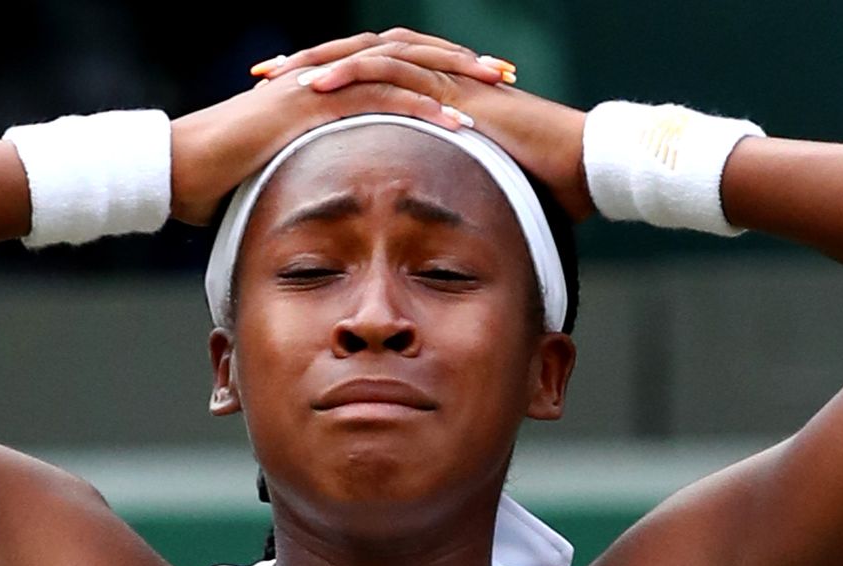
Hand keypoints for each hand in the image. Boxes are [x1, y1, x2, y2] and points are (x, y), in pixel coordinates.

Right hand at [168, 31, 507, 224]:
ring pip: (401, 69)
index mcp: (324, 87)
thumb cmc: (218, 180)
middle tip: (505, 75)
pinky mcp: (311, 105)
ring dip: (452, 79)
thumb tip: (335, 201)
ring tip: (494, 92)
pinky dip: (421, 110)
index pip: (393, 70)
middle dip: (459, 64)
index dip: (438, 76)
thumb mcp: (280, 171)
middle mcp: (326, 77)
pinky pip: (377, 100)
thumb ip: (313, 172)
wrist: (176, 170)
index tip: (480, 90)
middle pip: (407, 57)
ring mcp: (319, 86)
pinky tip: (457, 125)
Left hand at [258, 28, 593, 221]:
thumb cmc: (540, 185)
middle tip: (261, 79)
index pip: (366, 83)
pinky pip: (394, 70)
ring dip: (318, 65)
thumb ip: (445, 194)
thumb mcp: (474, 188)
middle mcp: (434, 78)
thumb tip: (425, 233)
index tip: (279, 107)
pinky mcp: (453, 85)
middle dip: (306, 67)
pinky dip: (352, 74)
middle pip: (356, 59)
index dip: (322, 91)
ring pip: (367, 55)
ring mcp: (443, 77)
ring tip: (277, 79)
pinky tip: (317, 88)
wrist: (581, 168)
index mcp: (432, 97)